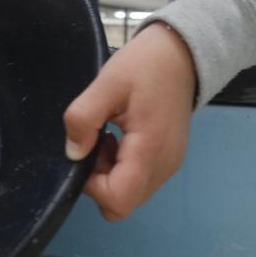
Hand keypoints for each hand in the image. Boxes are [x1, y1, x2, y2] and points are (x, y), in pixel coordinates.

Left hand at [61, 22, 198, 221]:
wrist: (181, 53)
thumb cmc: (145, 65)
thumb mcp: (107, 83)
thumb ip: (84, 118)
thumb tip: (73, 153)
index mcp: (150, 151)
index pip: (118, 200)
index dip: (91, 186)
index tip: (85, 152)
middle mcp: (164, 167)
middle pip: (123, 203)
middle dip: (99, 181)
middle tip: (95, 142)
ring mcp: (169, 165)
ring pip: (131, 194)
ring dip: (110, 174)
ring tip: (106, 136)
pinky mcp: (169, 159)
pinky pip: (140, 180)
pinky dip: (123, 168)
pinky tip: (119, 138)